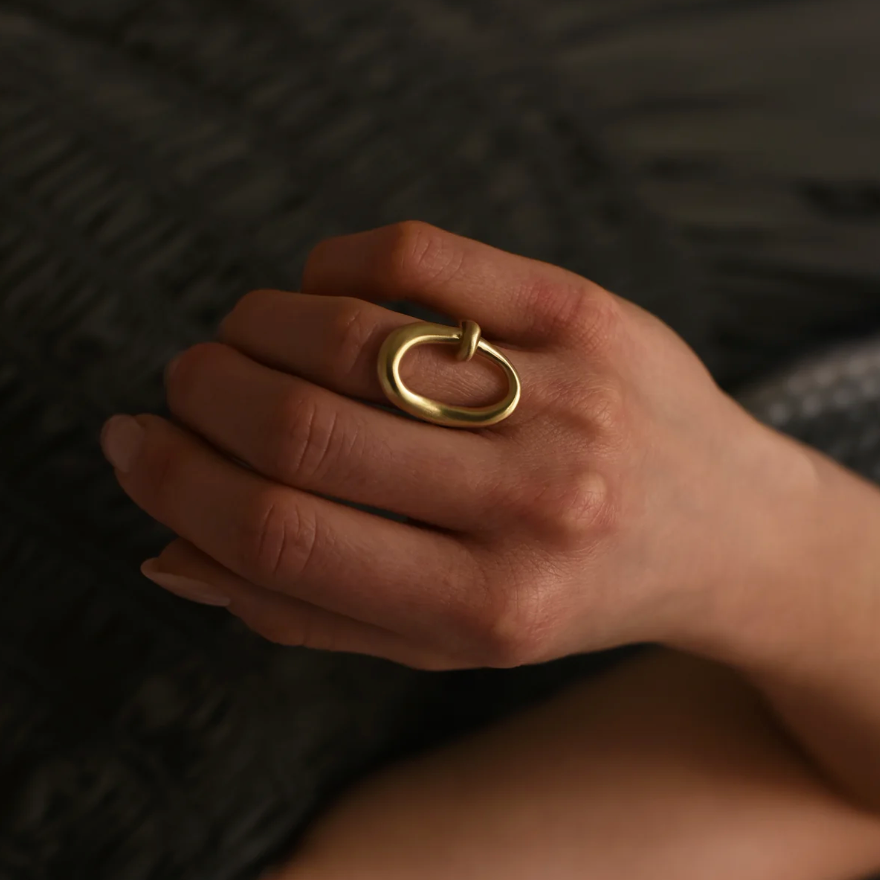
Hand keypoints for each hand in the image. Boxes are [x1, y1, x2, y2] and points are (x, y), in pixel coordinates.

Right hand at [100, 221, 802, 669]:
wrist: (720, 530)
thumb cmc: (567, 592)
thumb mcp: (445, 640)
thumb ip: (306, 608)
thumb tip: (169, 548)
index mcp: (487, 609)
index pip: (284, 535)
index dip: (179, 484)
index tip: (136, 445)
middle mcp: (532, 505)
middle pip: (305, 428)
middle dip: (204, 394)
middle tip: (185, 383)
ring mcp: (567, 398)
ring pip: (353, 335)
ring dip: (256, 326)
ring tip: (239, 337)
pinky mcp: (588, 315)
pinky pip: (424, 259)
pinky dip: (335, 261)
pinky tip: (319, 284)